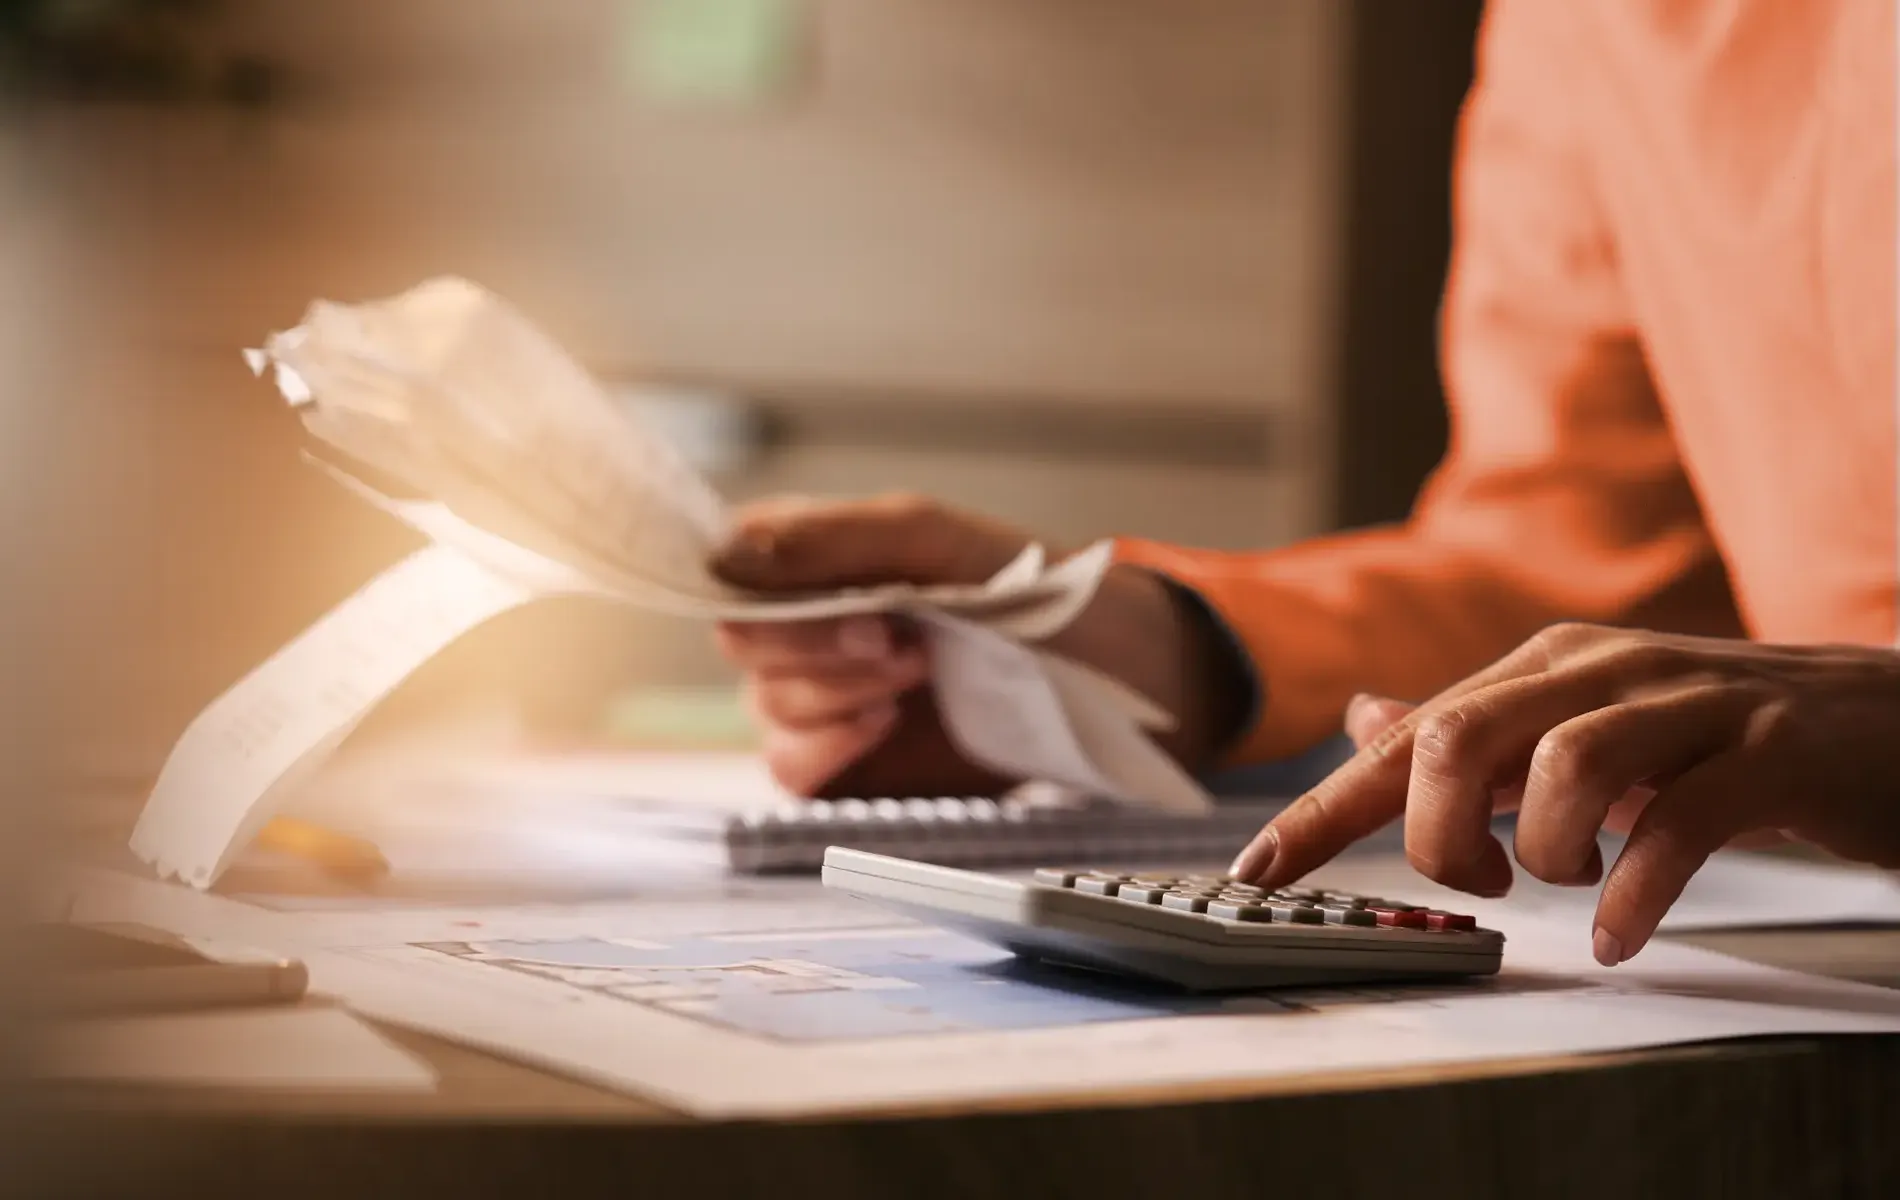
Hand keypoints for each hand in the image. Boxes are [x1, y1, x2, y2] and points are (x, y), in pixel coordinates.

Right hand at [708, 493, 1248, 798]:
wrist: (1118, 677)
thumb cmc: (1034, 593)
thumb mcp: (936, 540)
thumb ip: (832, 538)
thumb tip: (727, 552)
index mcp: (817, 562)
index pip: (729, 571)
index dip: (759, 591)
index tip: (836, 598)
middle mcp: (810, 631)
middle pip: (742, 645)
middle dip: (815, 647)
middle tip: (900, 641)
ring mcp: (829, 702)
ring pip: (766, 711)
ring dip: (831, 697)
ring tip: (911, 679)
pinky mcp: (853, 769)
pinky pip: (794, 772)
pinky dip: (829, 749)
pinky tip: (885, 725)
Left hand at [1229, 622, 1899, 964]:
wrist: (1892, 718)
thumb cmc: (1719, 734)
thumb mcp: (1582, 723)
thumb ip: (1477, 728)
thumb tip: (1368, 719)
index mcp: (1545, 666)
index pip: (1408, 737)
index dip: (1323, 809)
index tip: (1257, 875)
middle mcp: (1602, 668)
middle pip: (1462, 734)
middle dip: (1435, 831)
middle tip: (1475, 882)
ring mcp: (1691, 703)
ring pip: (1565, 766)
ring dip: (1545, 853)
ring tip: (1567, 889)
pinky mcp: (1770, 751)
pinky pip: (1681, 823)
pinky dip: (1636, 891)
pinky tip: (1618, 933)